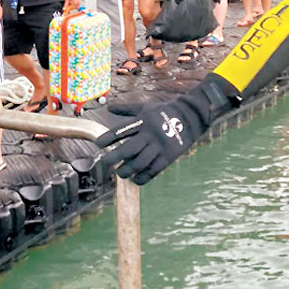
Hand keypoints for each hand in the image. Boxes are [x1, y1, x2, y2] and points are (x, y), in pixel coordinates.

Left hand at [97, 78, 229, 183]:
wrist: (191, 116)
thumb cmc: (165, 111)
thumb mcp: (145, 107)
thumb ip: (127, 109)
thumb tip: (109, 108)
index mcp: (143, 121)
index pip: (121, 131)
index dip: (107, 138)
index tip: (97, 144)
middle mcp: (149, 134)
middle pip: (128, 149)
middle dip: (113, 158)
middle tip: (105, 163)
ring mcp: (160, 146)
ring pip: (139, 163)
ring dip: (127, 170)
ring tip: (120, 173)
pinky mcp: (169, 156)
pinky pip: (154, 170)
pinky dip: (143, 177)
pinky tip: (135, 180)